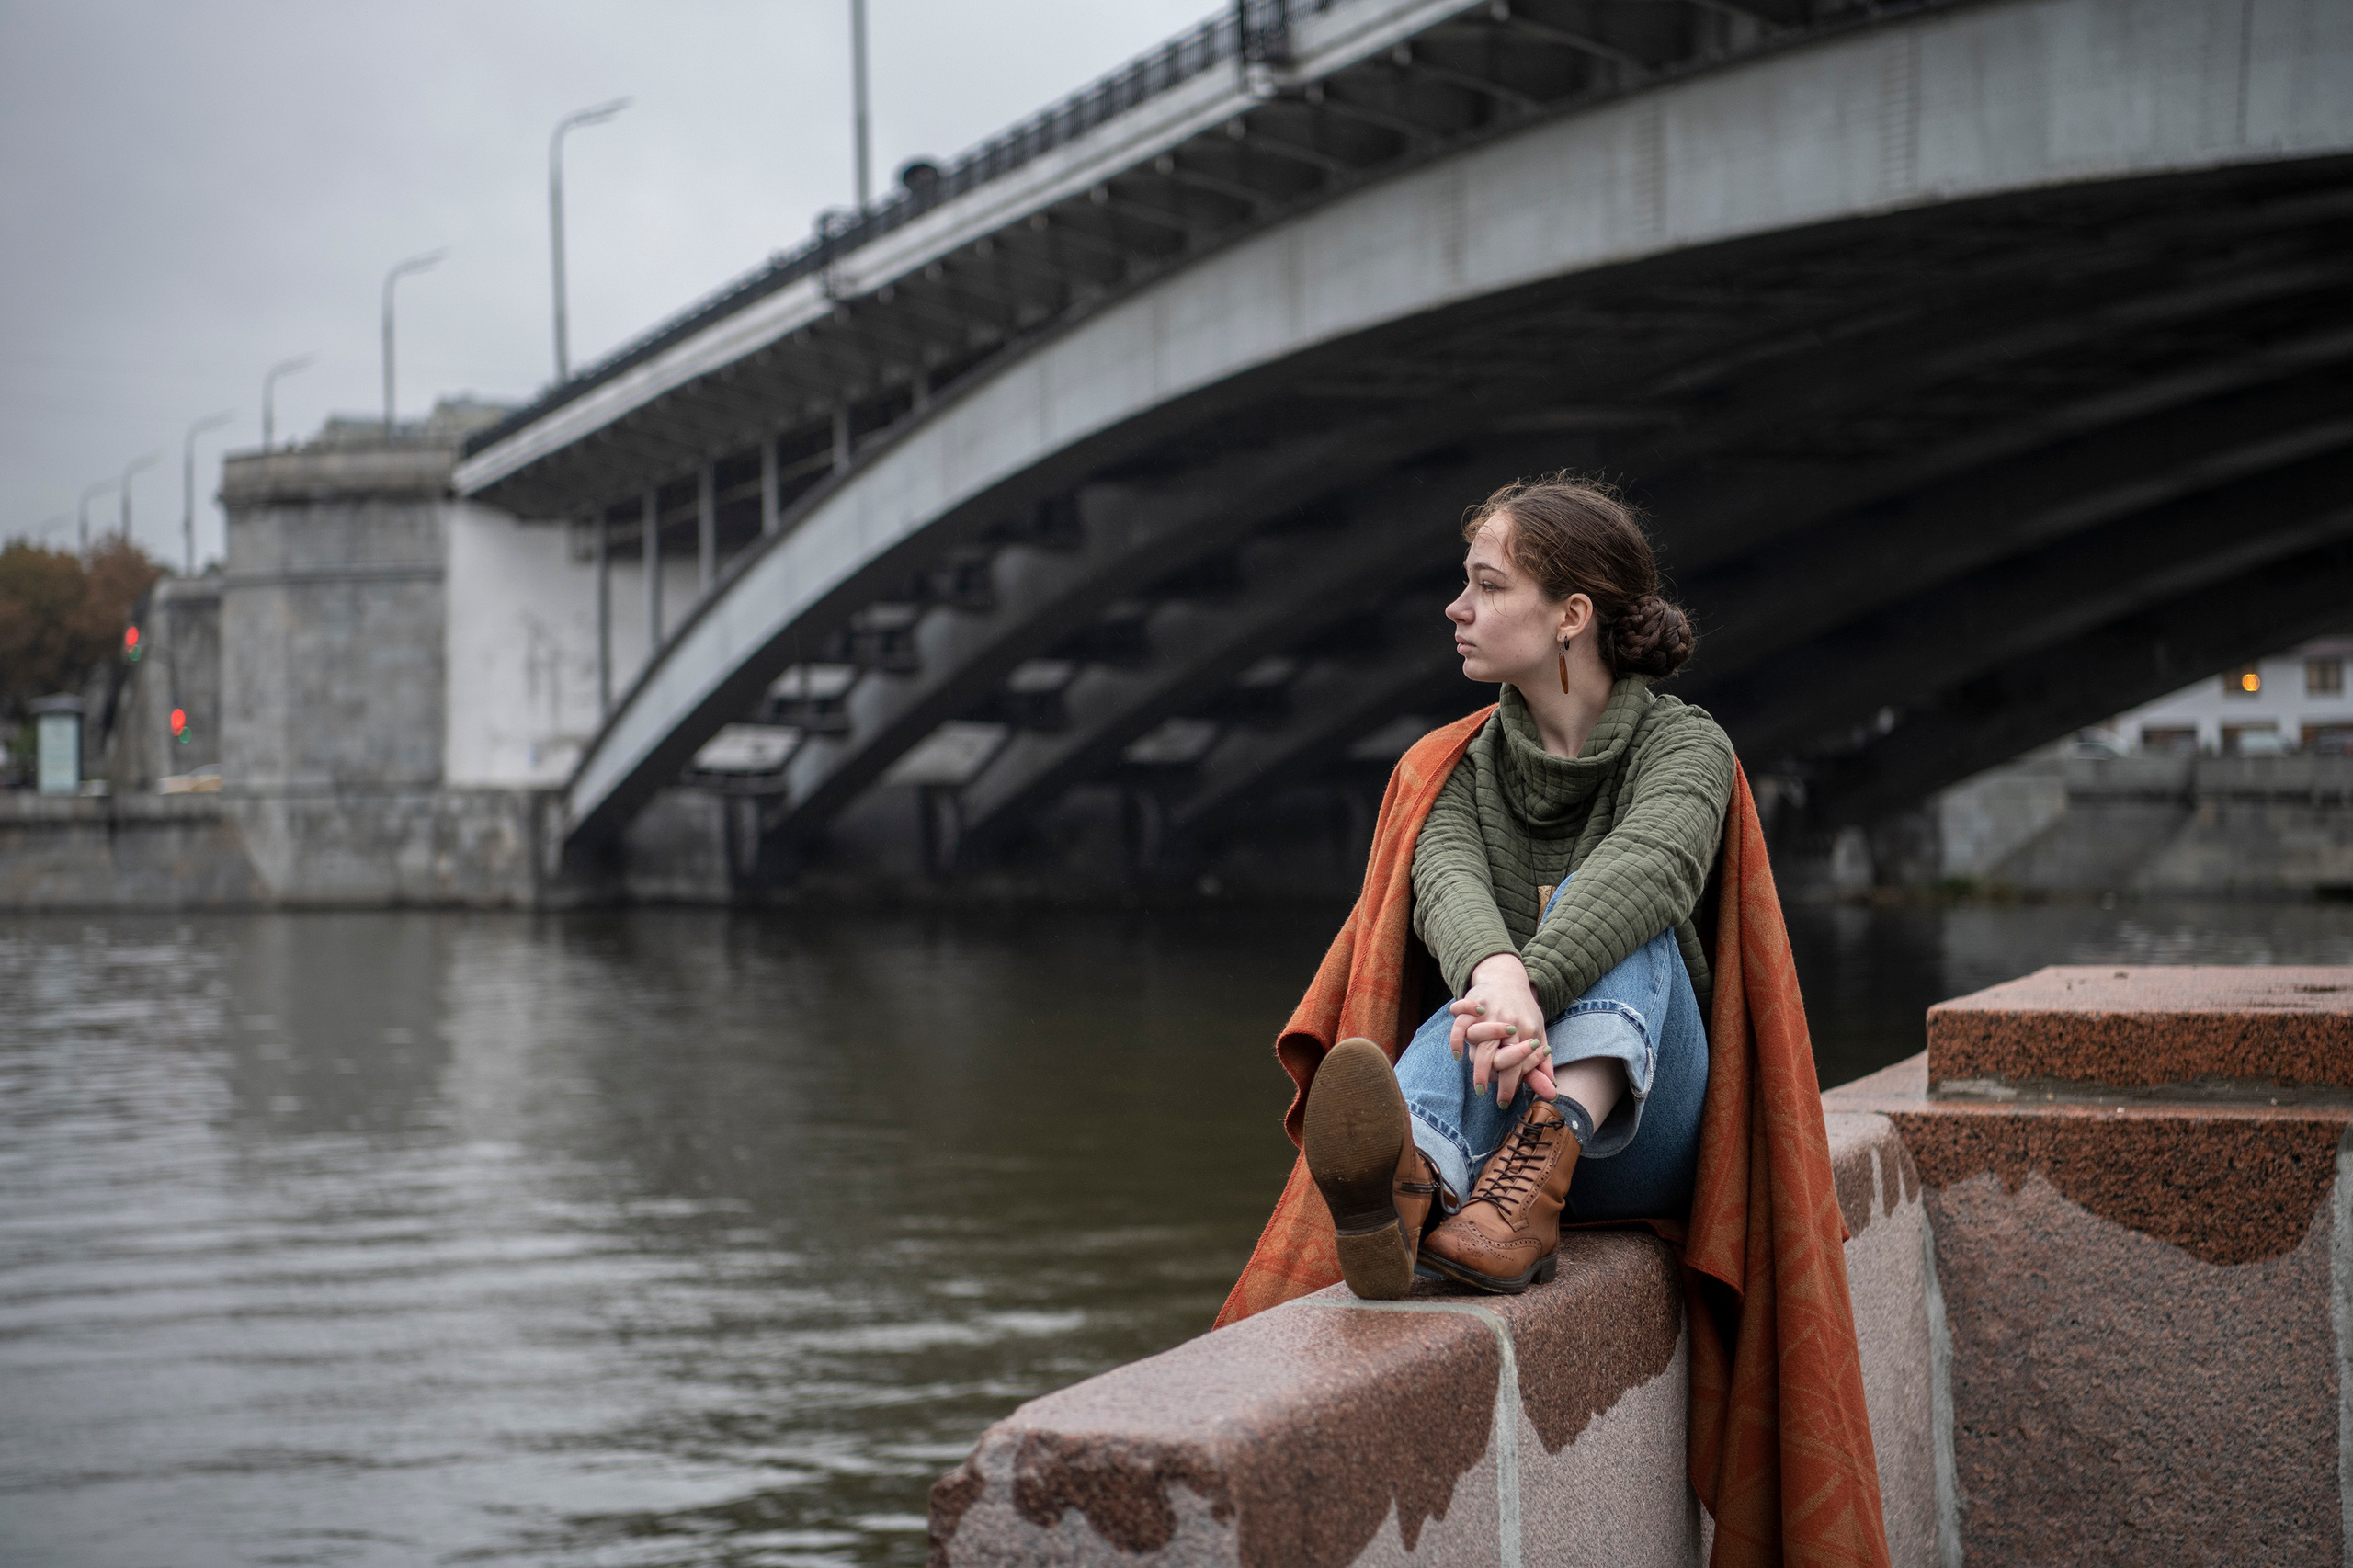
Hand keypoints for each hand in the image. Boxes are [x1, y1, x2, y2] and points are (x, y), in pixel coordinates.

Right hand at [1447, 952, 1556, 1106]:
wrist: (1507, 977)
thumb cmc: (1523, 1010)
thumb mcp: (1537, 1034)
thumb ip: (1540, 1065)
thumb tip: (1552, 1092)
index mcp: (1526, 1031)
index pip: (1518, 1064)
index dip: (1511, 1085)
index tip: (1504, 1101)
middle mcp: (1508, 1022)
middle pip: (1497, 1054)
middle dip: (1491, 1078)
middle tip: (1486, 1094)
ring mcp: (1489, 1012)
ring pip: (1478, 1039)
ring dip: (1477, 1060)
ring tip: (1477, 1079)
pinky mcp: (1473, 1003)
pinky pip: (1460, 1020)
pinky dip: (1456, 1037)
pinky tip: (1458, 1054)